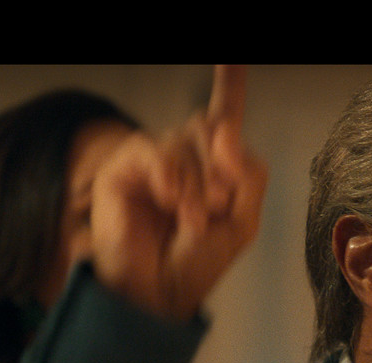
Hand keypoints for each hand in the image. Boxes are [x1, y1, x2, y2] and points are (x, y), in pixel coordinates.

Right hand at [91, 64, 266, 320]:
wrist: (160, 293)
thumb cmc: (197, 262)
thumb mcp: (242, 221)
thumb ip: (249, 174)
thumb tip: (226, 132)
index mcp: (212, 167)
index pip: (223, 117)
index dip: (229, 85)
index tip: (232, 59)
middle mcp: (181, 157)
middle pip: (210, 126)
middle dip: (222, 168)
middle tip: (216, 206)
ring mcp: (151, 161)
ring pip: (185, 140)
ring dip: (197, 184)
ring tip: (192, 220)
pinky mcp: (122, 169)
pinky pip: (155, 150)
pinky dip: (172, 178)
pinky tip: (171, 204)